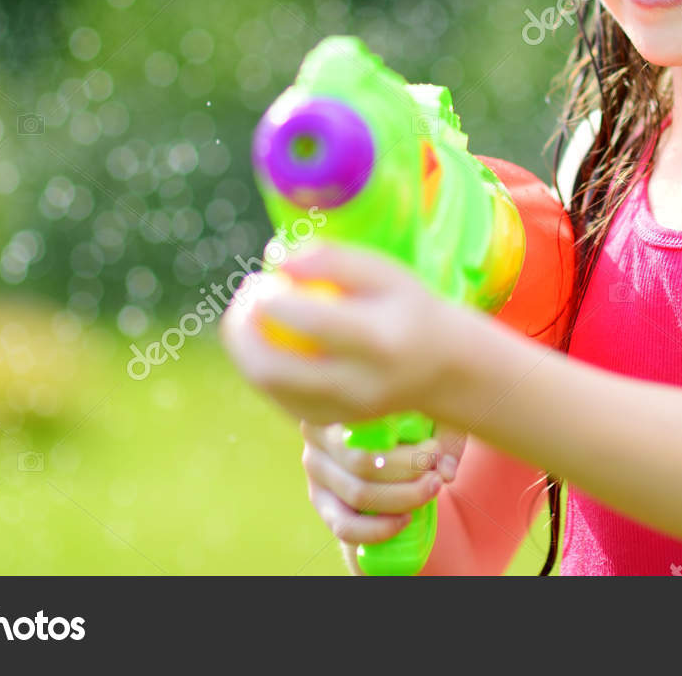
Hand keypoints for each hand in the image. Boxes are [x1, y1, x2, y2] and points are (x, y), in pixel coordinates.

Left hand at [220, 240, 470, 427]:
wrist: (439, 367)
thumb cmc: (405, 307)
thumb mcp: (385, 272)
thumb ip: (333, 259)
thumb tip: (277, 259)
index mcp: (382, 343)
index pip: (315, 326)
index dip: (272, 302)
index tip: (260, 279)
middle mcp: (361, 386)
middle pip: (277, 371)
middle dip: (243, 334)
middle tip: (243, 297)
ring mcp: (342, 412)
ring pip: (269, 387)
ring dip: (244, 348)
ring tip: (248, 312)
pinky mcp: (328, 422)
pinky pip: (277, 395)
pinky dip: (261, 365)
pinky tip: (266, 338)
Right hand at [299, 419, 468, 555]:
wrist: (394, 450)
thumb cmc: (414, 424)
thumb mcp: (434, 421)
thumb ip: (444, 440)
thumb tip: (446, 471)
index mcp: (339, 402)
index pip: (365, 424)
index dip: (402, 442)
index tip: (435, 450)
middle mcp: (317, 434)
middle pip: (362, 461)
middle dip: (408, 472)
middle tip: (436, 476)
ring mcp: (315, 471)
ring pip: (358, 493)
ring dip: (402, 498)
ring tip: (430, 491)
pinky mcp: (321, 503)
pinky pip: (345, 527)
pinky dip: (379, 529)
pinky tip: (406, 520)